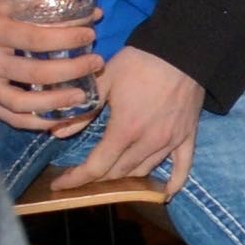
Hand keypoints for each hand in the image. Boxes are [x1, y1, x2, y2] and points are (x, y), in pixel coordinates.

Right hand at [0, 0, 105, 131]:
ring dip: (56, 103)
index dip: (66, 38)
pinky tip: (60, 117)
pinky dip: (38, 122)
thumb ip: (52, 3)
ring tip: (82, 96)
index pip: (36, 38)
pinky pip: (12, 118)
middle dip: (71, 70)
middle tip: (96, 63)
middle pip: (34, 72)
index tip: (90, 35)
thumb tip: (95, 13)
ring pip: (22, 103)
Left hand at [60, 46, 204, 196]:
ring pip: (143, 172)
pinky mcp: (188, 136)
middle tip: (81, 175)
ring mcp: (171, 141)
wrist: (183, 49)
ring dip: (124, 177)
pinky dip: (173, 183)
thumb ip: (82, 109)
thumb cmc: (140, 63)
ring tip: (109, 175)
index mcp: (125, 129)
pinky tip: (163, 194)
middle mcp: (149, 142)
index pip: (96, 167)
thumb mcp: (104, 80)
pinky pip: (182, 167)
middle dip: (96, 178)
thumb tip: (57, 133)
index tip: (60, 185)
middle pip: (118, 173)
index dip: (75, 179)